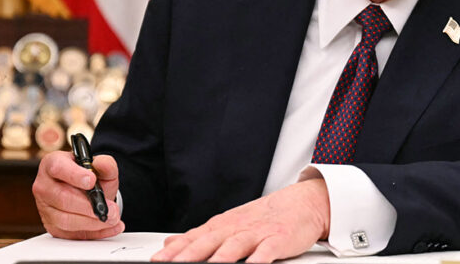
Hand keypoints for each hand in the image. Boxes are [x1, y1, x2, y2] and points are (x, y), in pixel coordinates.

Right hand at [32, 150, 124, 238]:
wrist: (86, 191)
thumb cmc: (89, 176)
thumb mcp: (100, 167)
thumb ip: (105, 163)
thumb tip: (101, 164)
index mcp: (52, 164)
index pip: (58, 168)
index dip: (74, 175)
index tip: (92, 181)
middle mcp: (44, 186)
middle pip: (63, 198)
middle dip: (89, 206)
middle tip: (111, 209)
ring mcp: (45, 208)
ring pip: (65, 220)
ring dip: (92, 222)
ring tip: (112, 218)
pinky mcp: (52, 226)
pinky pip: (70, 234)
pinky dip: (93, 233)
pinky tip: (109, 228)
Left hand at [151, 178, 329, 262]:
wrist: (303, 202)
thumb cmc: (265, 217)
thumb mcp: (229, 223)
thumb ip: (200, 236)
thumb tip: (170, 244)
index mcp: (222, 225)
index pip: (193, 238)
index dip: (174, 251)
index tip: (156, 261)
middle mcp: (236, 228)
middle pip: (208, 242)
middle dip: (188, 255)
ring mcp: (257, 233)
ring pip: (234, 246)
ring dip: (219, 259)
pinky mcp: (278, 239)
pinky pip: (266, 251)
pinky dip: (258, 260)